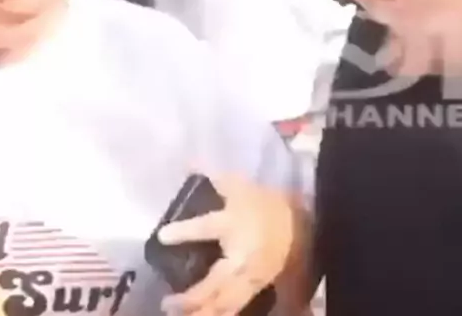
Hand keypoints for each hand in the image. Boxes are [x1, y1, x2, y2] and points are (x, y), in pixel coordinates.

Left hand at [158, 175, 308, 315]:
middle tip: (167, 303)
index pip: (207, 227)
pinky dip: (217, 315)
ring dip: (200, 313)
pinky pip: (234, 307)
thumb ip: (214, 177)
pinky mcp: (255, 289)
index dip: (184, 232)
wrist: (299, 225)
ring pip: (224, 304)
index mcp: (233, 224)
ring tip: (177, 314)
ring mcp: (249, 277)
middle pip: (215, 285)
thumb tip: (188, 161)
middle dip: (191, 298)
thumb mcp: (239, 185)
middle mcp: (240, 256)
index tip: (162, 236)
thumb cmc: (263, 204)